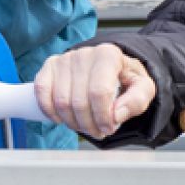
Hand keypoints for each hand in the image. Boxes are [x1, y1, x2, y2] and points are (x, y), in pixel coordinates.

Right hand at [34, 44, 157, 139]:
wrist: (111, 68)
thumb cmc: (126, 80)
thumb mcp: (142, 89)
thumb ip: (136, 101)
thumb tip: (116, 115)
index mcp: (108, 55)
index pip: (99, 92)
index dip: (103, 117)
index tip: (108, 128)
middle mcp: (85, 53)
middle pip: (79, 101)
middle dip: (88, 124)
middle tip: (98, 131)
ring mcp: (65, 59)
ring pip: (61, 102)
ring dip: (72, 122)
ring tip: (85, 126)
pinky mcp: (50, 67)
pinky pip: (42, 92)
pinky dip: (49, 111)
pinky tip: (61, 119)